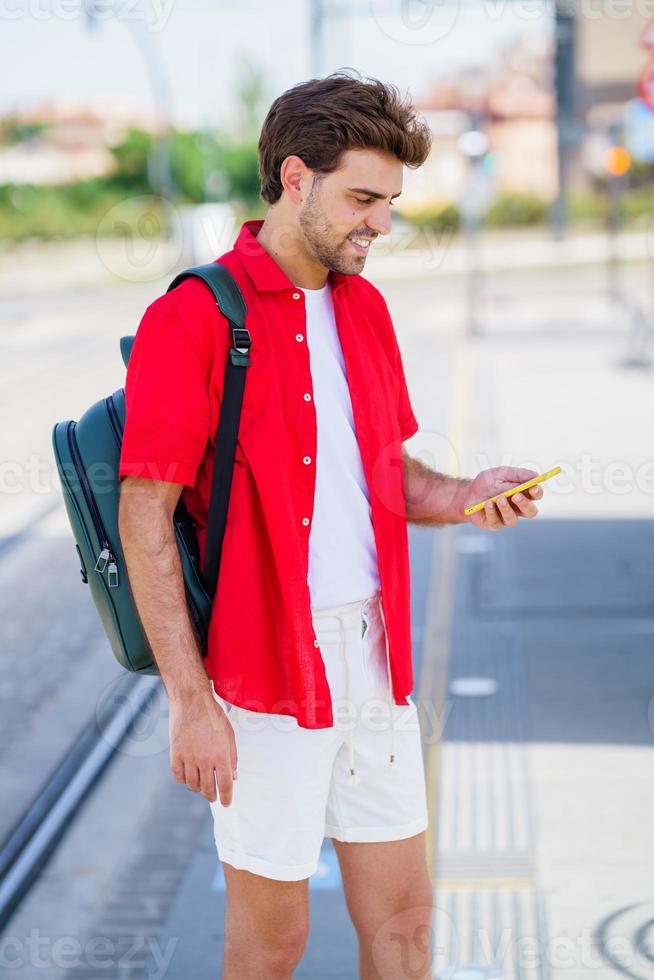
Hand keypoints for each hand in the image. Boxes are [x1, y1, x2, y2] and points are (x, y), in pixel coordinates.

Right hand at [169, 689, 237, 805]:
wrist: (191, 701)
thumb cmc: (213, 716)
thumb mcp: (229, 735)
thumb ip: (232, 757)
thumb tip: (233, 776)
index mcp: (221, 755)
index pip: (225, 785)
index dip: (226, 797)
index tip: (226, 803)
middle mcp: (205, 759)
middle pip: (208, 789)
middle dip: (212, 796)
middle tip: (213, 797)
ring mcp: (188, 757)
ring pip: (192, 785)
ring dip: (198, 788)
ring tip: (201, 785)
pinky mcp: (175, 754)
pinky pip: (178, 776)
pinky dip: (183, 780)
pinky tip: (188, 776)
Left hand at [462, 466, 542, 530]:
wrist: (467, 493)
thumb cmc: (486, 483)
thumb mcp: (500, 473)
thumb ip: (518, 475)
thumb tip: (535, 475)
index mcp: (522, 493)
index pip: (536, 495)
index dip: (537, 492)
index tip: (533, 487)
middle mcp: (517, 508)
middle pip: (530, 511)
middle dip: (525, 504)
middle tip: (517, 496)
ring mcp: (506, 517)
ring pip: (513, 519)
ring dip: (506, 508)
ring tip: (499, 498)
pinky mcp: (494, 524)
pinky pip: (497, 522)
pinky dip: (492, 512)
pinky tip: (487, 504)